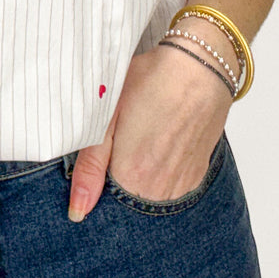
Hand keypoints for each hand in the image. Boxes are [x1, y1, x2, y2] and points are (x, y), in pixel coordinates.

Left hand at [68, 42, 231, 219]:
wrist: (199, 67)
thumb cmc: (150, 82)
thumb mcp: (107, 116)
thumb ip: (90, 166)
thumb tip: (78, 210)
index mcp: (131, 177)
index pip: (102, 203)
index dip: (96, 180)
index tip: (101, 154)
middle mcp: (159, 191)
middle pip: (126, 200)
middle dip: (117, 178)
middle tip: (123, 138)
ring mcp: (181, 186)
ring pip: (148, 195)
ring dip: (141, 176)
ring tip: (143, 137)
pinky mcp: (196, 175)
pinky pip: (170, 187)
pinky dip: (161, 172)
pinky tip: (160, 142)